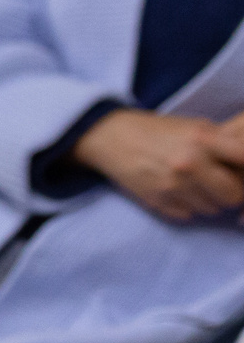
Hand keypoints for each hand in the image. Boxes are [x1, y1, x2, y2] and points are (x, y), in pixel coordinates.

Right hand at [74, 109, 243, 220]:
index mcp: (202, 140)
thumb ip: (224, 144)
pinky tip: (176, 191)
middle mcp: (189, 164)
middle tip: (220, 183)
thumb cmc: (158, 131)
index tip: (239, 171)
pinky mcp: (158, 201)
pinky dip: (187, 206)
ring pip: (212, 209)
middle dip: (230, 192)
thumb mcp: (195, 127)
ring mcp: (172, 186)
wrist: (112, 138)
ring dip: (208, 200)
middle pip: (233, 195)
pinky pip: (189, 215)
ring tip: (194, 185)